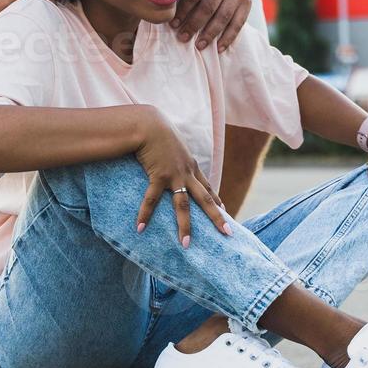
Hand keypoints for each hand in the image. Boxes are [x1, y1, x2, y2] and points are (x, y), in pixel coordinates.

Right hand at [133, 108, 232, 246]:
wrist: (150, 124)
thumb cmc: (158, 132)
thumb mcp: (172, 144)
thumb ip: (173, 155)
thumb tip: (168, 159)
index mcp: (191, 167)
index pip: (208, 188)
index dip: (217, 201)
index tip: (225, 213)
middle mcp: (187, 173)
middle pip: (206, 200)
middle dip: (217, 218)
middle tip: (227, 234)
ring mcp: (175, 175)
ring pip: (183, 205)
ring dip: (184, 226)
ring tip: (186, 244)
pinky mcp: (159, 176)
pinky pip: (152, 199)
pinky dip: (145, 214)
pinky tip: (140, 228)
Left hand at [171, 0, 251, 52]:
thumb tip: (164, 2)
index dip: (183, 11)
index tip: (173, 25)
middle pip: (208, 7)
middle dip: (194, 24)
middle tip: (182, 38)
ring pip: (222, 17)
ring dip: (210, 34)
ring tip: (199, 45)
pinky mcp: (246, 4)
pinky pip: (237, 24)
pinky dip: (228, 37)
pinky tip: (219, 48)